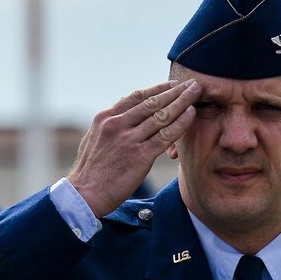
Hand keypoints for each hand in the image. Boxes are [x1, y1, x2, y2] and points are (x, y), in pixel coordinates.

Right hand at [66, 80, 200, 219]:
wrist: (83, 196)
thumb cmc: (89, 172)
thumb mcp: (93, 140)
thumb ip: (109, 127)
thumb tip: (122, 116)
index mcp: (105, 118)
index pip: (136, 97)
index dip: (158, 89)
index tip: (173, 85)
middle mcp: (117, 124)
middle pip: (152, 102)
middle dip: (175, 91)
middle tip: (192, 83)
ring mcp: (128, 140)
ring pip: (161, 115)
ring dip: (182, 101)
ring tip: (197, 92)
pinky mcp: (139, 156)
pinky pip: (165, 135)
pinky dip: (180, 123)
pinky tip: (191, 114)